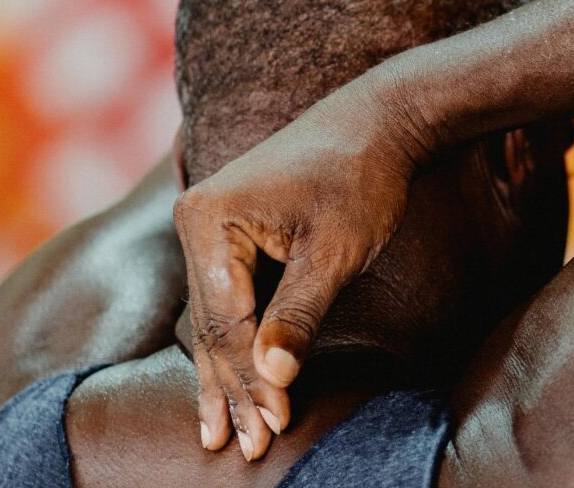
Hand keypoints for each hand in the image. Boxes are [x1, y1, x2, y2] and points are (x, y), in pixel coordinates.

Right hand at [172, 84, 418, 459]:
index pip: (227, 321)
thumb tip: (272, 375)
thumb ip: (299, 315)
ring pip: (216, 320)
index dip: (251, 377)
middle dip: (233, 389)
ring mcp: (209, 229)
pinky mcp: (229, 236)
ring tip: (225, 438)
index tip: (274, 424)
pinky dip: (236, 345)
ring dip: (228, 377)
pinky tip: (230, 389)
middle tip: (246, 450)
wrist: (377, 123)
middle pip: (213, 325)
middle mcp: (197, 222)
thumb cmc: (359, 180)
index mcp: (209, 221)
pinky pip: (226, 302)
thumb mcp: (334, 253)